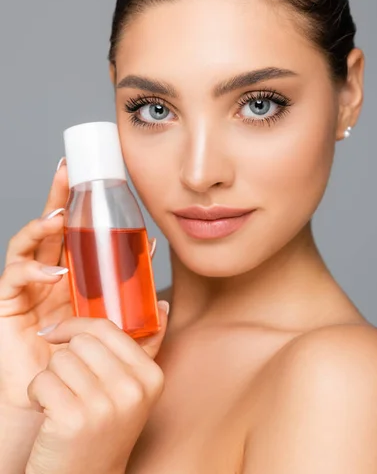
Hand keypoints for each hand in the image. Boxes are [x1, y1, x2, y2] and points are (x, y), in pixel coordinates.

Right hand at [0, 157, 157, 409]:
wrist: (54, 402)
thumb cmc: (84, 368)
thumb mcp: (120, 343)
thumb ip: (143, 326)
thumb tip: (165, 304)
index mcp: (76, 276)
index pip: (80, 233)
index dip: (90, 209)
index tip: (108, 185)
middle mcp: (50, 275)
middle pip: (52, 225)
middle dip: (59, 194)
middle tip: (70, 170)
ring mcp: (28, 287)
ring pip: (29, 243)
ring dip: (42, 225)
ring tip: (60, 216)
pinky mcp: (10, 304)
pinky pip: (14, 277)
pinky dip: (32, 269)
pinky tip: (54, 272)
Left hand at [25, 308, 168, 473]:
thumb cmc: (104, 431)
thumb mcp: (133, 390)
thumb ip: (146, 347)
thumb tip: (164, 305)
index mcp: (151, 376)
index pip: (107, 327)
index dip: (77, 327)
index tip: (60, 334)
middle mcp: (132, 389)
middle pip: (81, 341)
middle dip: (65, 358)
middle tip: (69, 385)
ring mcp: (104, 405)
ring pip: (60, 359)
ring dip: (50, 378)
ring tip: (61, 401)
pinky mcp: (73, 419)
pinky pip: (42, 380)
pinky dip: (37, 394)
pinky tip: (48, 413)